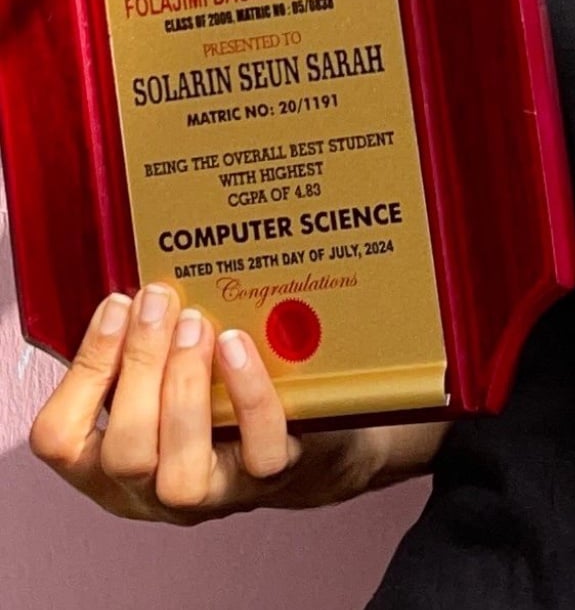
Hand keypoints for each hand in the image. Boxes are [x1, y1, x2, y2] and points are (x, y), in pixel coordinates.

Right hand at [29, 284, 365, 523]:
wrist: (308, 434)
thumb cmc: (224, 398)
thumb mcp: (169, 375)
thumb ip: (146, 348)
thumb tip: (142, 290)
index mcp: (108, 463)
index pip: (60, 436)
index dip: (83, 368)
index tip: (117, 305)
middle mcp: (151, 490)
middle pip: (124, 452)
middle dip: (139, 366)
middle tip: (160, 303)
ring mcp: (211, 492)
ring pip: (180, 468)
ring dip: (184, 385)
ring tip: (197, 324)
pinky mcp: (270, 479)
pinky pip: (258, 449)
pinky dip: (247, 393)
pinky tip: (238, 347)